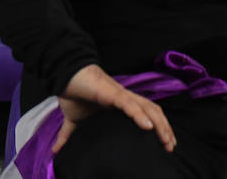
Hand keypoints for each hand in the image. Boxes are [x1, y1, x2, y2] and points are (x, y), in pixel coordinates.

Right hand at [52, 64, 174, 154]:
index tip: (165, 144)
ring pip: (147, 108)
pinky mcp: (112, 93)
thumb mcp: (73, 120)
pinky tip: (148, 126)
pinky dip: (140, 115)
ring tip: (165, 139)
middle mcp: (126, 98)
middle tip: (170, 146)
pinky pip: (129, 104)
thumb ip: (69, 135)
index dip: (159, 128)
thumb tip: (56, 150)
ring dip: (159, 124)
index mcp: (122, 104)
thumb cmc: (73, 93)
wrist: (64, 75)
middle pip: (153, 112)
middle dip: (165, 128)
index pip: (147, 115)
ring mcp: (121, 95)